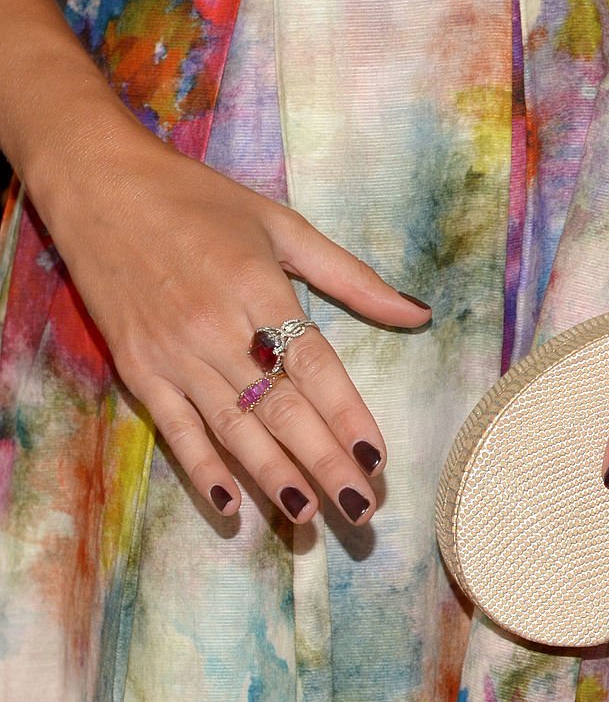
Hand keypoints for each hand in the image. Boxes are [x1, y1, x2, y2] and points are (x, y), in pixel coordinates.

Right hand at [39, 133, 429, 523]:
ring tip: (311, 517)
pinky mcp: (138, 370)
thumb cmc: (199, 201)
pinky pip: (176, 430)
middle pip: (281, 408)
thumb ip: (351, 276)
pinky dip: (203, 469)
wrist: (98, 184)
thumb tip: (418, 313)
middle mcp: (216, 328)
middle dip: (324, 462)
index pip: (315, 367)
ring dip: (274, 477)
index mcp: (259, 288)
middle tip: (360, 509)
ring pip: (234, 428)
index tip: (378, 459)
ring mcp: (174, 354)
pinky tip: (231, 506)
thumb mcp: (282, 225)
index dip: (348, 416)